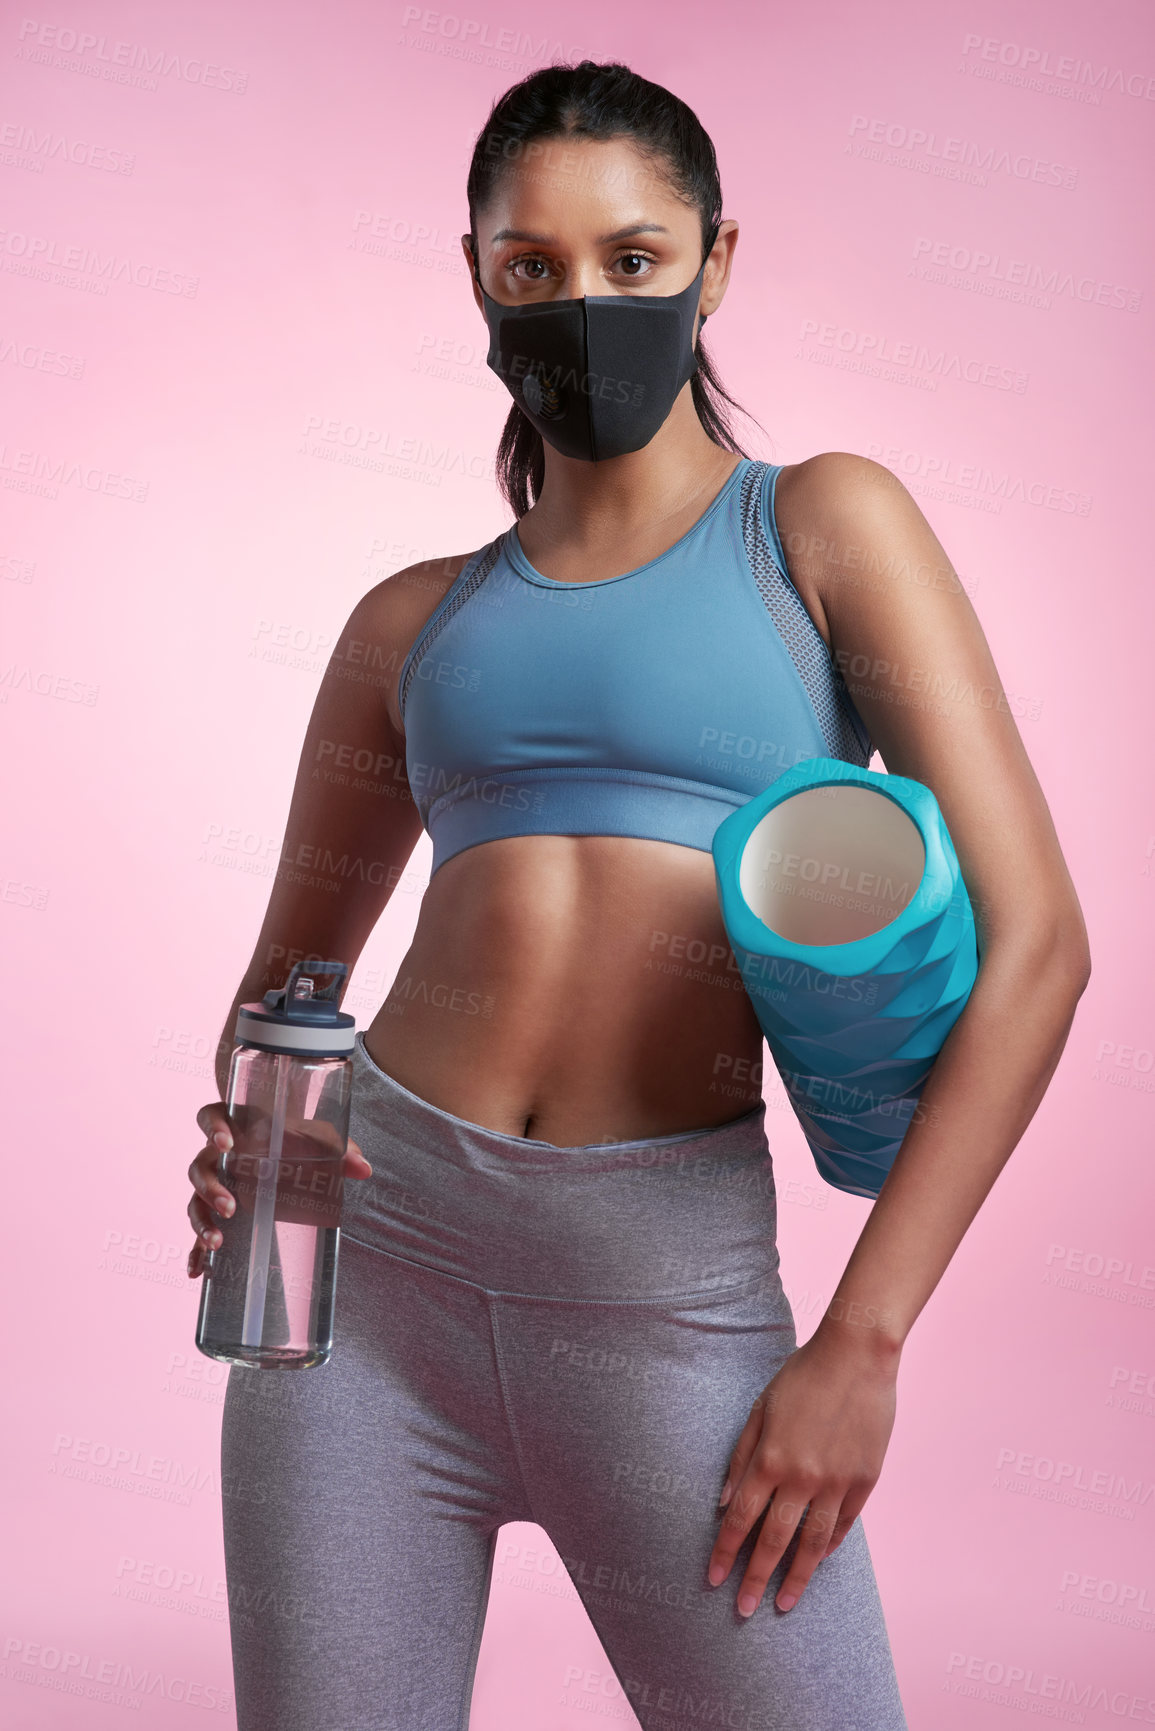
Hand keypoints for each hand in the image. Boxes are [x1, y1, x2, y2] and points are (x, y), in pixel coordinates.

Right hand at [186, 1100, 371, 1277]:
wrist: (287, 1143)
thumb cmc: (298, 1136)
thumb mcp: (320, 1137)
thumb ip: (340, 1149)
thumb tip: (363, 1169)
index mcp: (236, 1125)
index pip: (210, 1117)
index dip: (213, 1128)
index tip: (226, 1144)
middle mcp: (216, 1155)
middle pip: (199, 1167)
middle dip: (210, 1188)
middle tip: (232, 1207)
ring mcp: (213, 1183)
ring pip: (195, 1200)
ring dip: (201, 1221)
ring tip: (217, 1242)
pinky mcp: (216, 1210)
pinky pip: (198, 1230)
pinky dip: (194, 1251)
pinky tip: (198, 1270)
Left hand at [707, 1324, 898, 1614]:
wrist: (857, 1356)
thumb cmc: (802, 1375)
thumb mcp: (760, 1409)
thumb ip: (741, 1456)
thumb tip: (724, 1503)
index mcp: (770, 1458)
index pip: (740, 1519)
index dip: (724, 1551)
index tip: (713, 1579)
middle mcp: (802, 1478)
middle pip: (773, 1541)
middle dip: (754, 1578)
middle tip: (742, 1610)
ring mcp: (837, 1482)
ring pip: (812, 1544)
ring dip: (796, 1577)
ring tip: (784, 1603)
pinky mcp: (864, 1480)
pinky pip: (843, 1524)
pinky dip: (829, 1546)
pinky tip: (817, 1561)